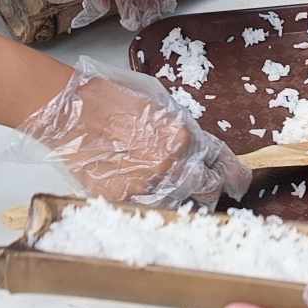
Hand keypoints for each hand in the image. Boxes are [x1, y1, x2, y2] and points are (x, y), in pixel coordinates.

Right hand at [16, 61, 249, 207]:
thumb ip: (183, 128)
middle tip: (202, 187)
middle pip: (207, 191)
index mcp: (185, 137)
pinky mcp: (124, 200)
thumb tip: (199, 148)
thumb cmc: (109, 97)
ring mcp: (148, 186)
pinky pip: (150, 210)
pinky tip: (146, 191)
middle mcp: (172, 165)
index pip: (222, 164)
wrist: (70, 110)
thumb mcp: (160, 103)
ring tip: (170, 188)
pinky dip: (153, 204)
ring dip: (181, 200)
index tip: (238, 182)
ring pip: (181, 206)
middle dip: (208, 188)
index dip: (234, 175)